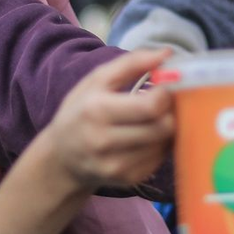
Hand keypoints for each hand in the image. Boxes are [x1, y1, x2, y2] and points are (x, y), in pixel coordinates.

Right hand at [46, 48, 175, 191]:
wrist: (62, 157)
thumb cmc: (81, 111)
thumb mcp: (96, 80)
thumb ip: (132, 63)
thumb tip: (167, 53)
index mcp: (97, 110)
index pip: (151, 106)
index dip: (168, 93)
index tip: (166, 86)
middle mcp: (105, 141)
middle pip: (163, 127)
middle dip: (172, 111)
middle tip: (167, 102)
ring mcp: (117, 165)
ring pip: (165, 143)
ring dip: (168, 128)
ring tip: (155, 118)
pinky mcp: (127, 179)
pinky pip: (160, 159)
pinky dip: (161, 145)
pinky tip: (148, 136)